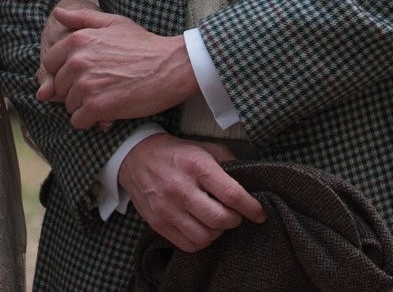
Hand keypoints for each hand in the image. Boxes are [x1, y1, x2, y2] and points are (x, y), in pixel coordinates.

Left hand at [37, 0, 195, 127]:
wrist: (171, 66)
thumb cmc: (144, 45)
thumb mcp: (113, 23)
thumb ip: (81, 19)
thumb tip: (57, 14)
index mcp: (77, 40)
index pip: (49, 65)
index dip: (63, 73)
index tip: (82, 77)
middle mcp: (77, 61)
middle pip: (58, 87)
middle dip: (74, 91)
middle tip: (99, 89)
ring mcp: (86, 84)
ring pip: (68, 105)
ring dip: (84, 107)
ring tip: (106, 99)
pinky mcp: (97, 106)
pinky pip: (79, 121)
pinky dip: (91, 121)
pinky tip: (107, 114)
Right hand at [118, 134, 263, 252]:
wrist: (134, 157)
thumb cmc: (173, 153)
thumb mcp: (201, 147)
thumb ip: (226, 160)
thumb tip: (248, 175)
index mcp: (196, 166)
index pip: (231, 193)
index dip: (250, 207)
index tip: (259, 213)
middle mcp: (180, 188)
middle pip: (220, 219)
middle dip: (235, 220)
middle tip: (234, 214)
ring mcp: (167, 208)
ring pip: (205, 237)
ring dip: (217, 232)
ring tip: (215, 221)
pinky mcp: (158, 223)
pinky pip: (188, 245)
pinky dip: (200, 241)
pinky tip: (200, 227)